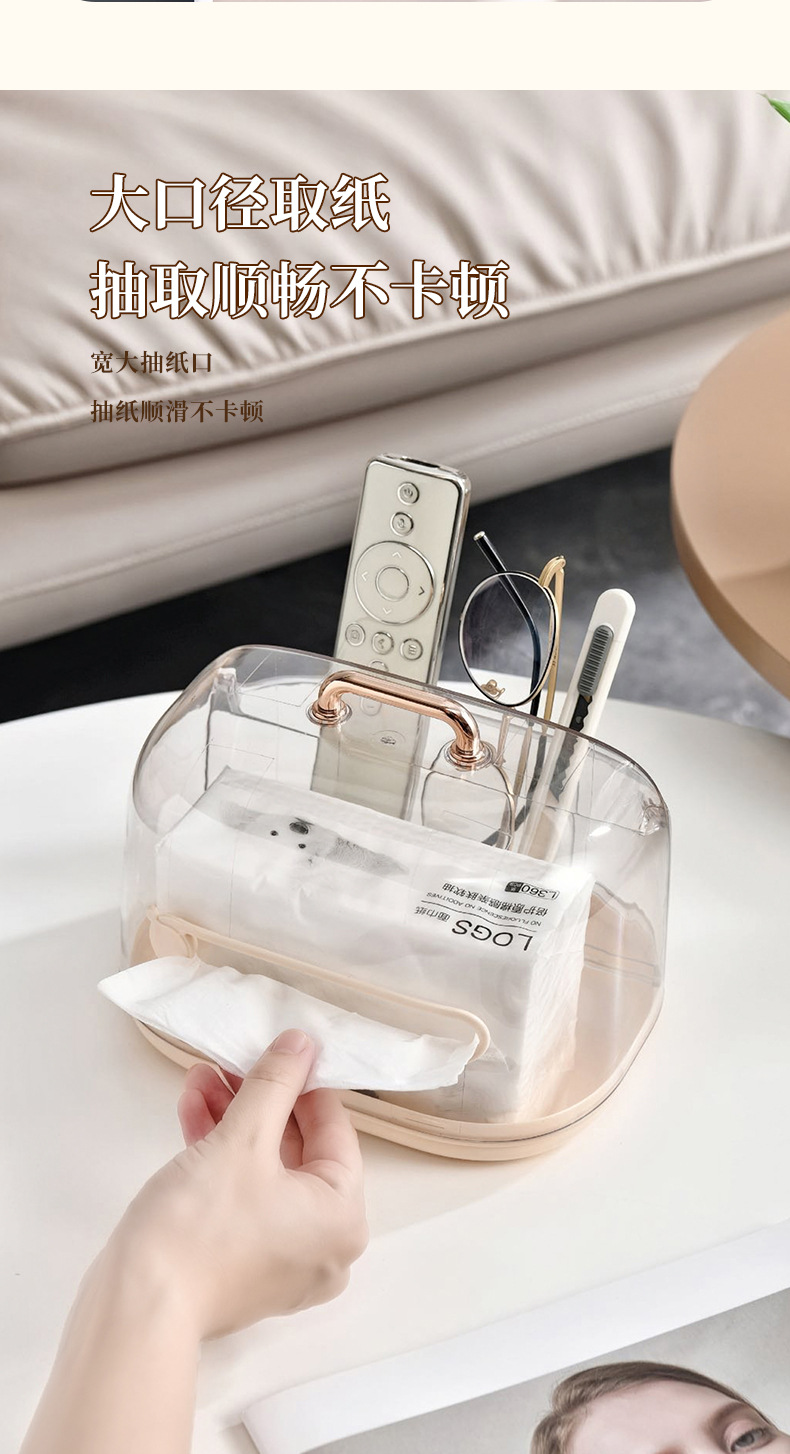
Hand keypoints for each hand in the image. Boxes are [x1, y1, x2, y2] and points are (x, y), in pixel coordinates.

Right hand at [108, 1030, 367, 1339]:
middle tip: (232, 1060)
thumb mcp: (242, 1138)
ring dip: (232, 1119)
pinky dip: (219, 1156)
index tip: (280, 1048)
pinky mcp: (240, 1264)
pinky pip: (242, 1196)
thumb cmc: (202, 1226)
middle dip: (258, 1099)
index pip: (334, 1131)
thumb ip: (275, 1084)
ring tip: (200, 1077)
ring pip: (263, 1170)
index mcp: (343, 1218)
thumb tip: (302, 1044)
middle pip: (297, 1149)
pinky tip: (191, 1110)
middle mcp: (323, 1245)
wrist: (137, 1307)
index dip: (304, 1083)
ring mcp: (281, 1260)